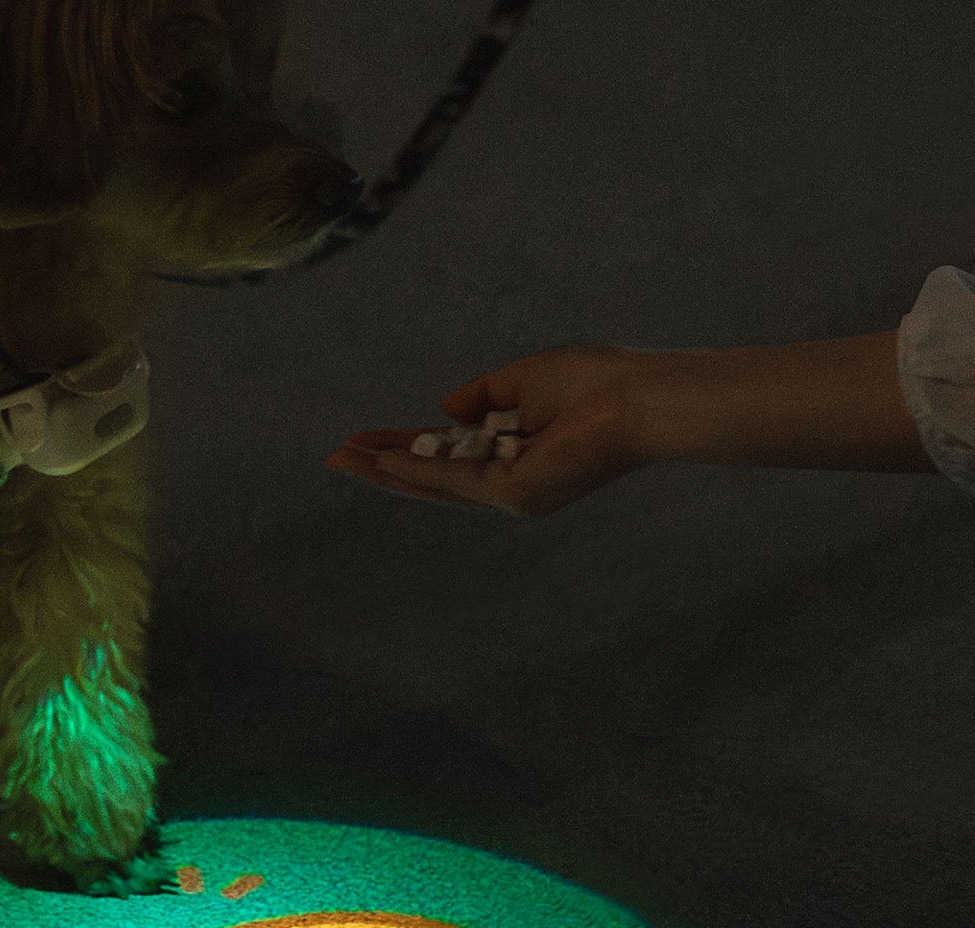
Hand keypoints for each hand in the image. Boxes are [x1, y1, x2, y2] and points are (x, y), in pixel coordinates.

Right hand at [326, 345, 656, 515]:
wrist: (643, 397)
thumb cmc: (599, 384)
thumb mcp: (525, 380)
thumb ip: (483, 396)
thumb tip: (441, 408)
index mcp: (512, 458)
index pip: (446, 456)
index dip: (403, 446)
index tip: (364, 439)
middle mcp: (509, 486)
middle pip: (431, 479)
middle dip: (382, 467)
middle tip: (336, 457)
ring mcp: (512, 496)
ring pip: (435, 485)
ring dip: (387, 472)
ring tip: (345, 459)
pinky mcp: (516, 495)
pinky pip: (455, 480)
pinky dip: (418, 470)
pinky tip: (384, 461)